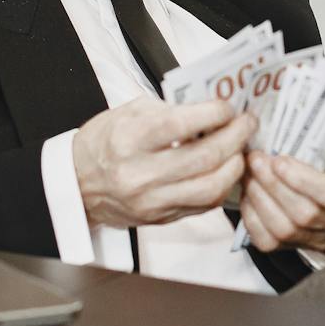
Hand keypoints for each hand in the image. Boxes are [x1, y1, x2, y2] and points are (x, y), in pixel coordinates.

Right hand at [73, 98, 254, 228]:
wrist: (76, 183)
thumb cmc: (103, 142)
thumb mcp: (128, 113)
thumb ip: (170, 109)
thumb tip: (211, 108)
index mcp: (128, 140)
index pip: (180, 125)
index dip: (213, 114)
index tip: (228, 107)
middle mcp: (139, 174)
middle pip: (203, 158)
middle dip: (235, 138)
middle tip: (247, 124)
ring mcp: (151, 201)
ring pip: (210, 188)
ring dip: (235, 166)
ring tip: (241, 149)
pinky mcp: (160, 218)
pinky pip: (203, 206)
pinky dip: (222, 186)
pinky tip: (227, 170)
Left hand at [239, 152, 324, 255]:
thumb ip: (314, 148)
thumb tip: (279, 129)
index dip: (303, 180)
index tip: (279, 160)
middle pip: (304, 214)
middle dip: (273, 185)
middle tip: (255, 160)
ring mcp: (319, 242)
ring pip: (284, 229)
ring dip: (259, 198)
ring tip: (248, 174)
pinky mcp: (293, 250)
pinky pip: (268, 242)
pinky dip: (252, 217)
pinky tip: (248, 195)